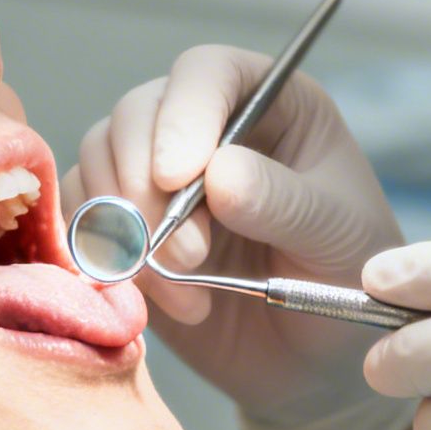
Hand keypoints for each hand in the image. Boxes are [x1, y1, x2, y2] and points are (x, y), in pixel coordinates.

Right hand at [63, 44, 409, 429]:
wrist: (316, 357)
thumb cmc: (347, 279)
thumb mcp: (339, 238)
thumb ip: (284, 203)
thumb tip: (219, 171)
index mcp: (270, 104)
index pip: (207, 72)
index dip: (183, 114)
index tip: (177, 176)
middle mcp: (206, 125)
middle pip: (137, 114)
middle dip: (147, 187)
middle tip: (188, 256)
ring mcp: (158, 174)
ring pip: (98, 161)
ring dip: (128, 229)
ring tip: (188, 287)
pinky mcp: (125, 228)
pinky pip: (83, 221)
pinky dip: (113, 263)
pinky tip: (174, 305)